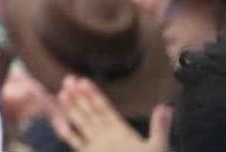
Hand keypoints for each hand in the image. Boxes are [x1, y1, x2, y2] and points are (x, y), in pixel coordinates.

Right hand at [51, 76, 170, 151]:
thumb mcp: (158, 147)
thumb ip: (159, 127)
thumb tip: (166, 107)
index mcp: (121, 130)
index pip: (104, 108)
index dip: (94, 95)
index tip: (83, 80)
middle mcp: (106, 135)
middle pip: (90, 111)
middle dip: (78, 96)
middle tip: (68, 79)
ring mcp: (96, 145)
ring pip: (81, 123)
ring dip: (71, 109)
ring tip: (62, 93)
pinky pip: (75, 142)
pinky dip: (67, 133)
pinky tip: (59, 122)